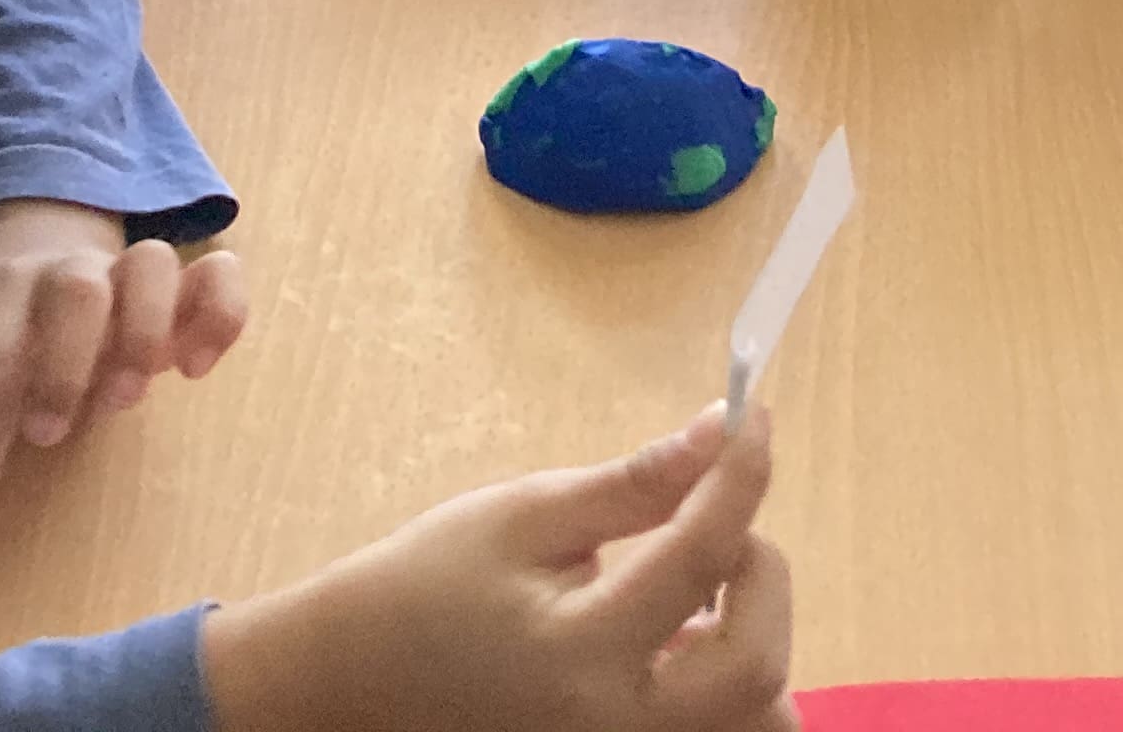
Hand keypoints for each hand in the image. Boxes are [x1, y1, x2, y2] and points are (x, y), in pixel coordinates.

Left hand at [0, 202, 248, 521]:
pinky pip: (219, 275)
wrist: (27, 257)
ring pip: (153, 263)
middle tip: (46, 434)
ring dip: (145, 333)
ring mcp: (126, 275)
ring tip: (125, 401)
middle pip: (78, 287)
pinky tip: (197, 369)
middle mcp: (65, 273)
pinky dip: (220, 315)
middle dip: (66, 366)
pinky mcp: (179, 289)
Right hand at [203, 405, 796, 731]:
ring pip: (762, 724)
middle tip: (718, 533)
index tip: (752, 422)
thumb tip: (719, 430)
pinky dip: (725, 689)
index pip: (701, 554)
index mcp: (581, 651)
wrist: (360, 686)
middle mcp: (617, 730)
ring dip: (755, 647)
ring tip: (693, 604)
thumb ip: (632, 486)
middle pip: (761, 671)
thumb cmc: (432, 586)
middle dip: (762, 579)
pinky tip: (673, 646)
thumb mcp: (525, 517)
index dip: (741, 476)